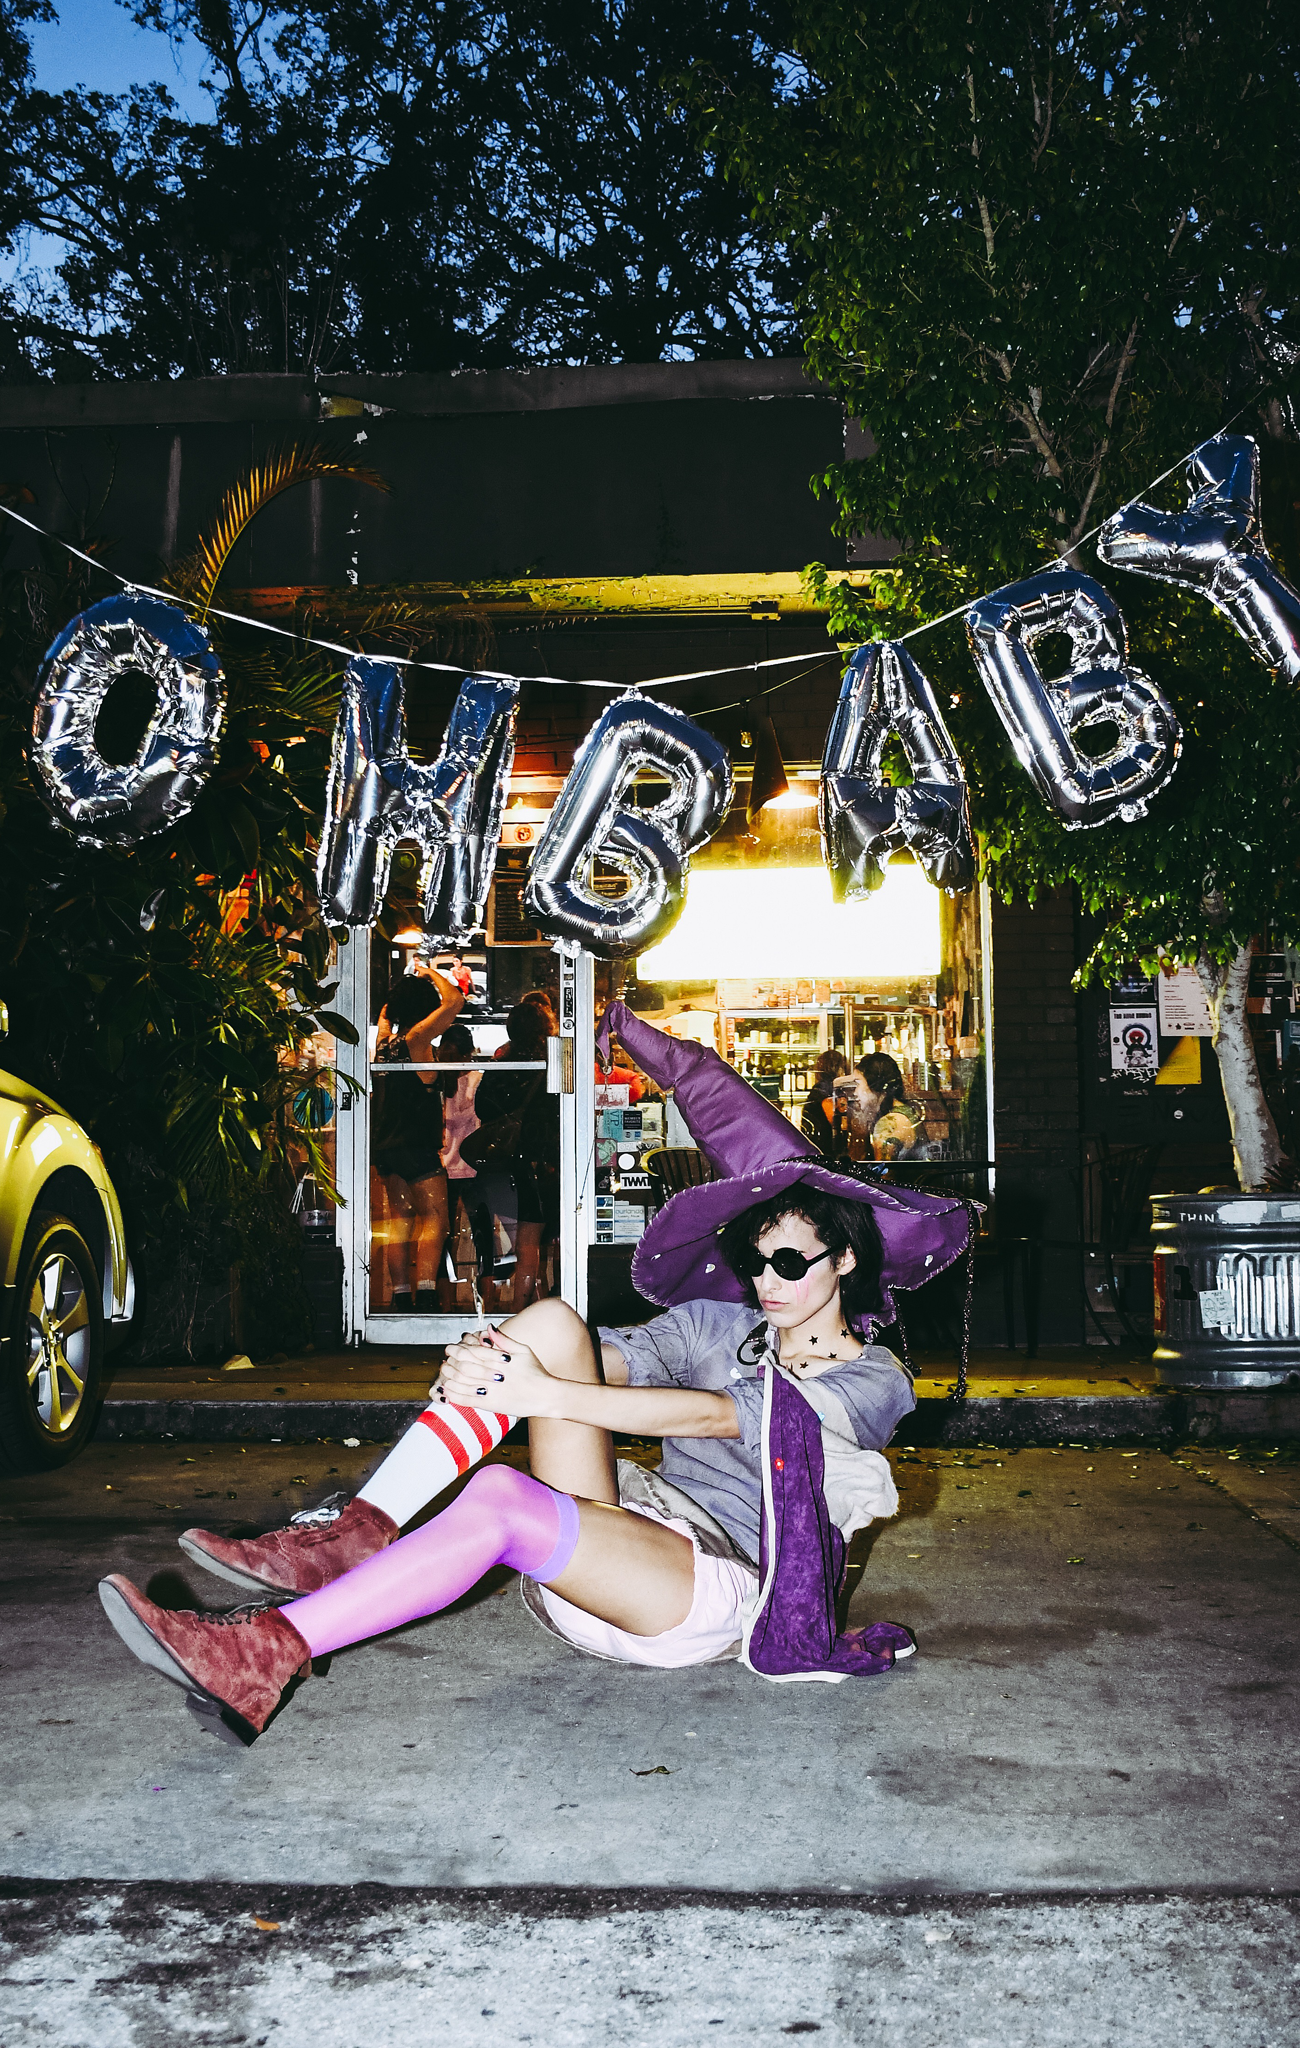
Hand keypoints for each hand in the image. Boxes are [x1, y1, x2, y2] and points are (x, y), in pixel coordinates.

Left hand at [437, 1327, 556, 1416]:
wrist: (547, 1396)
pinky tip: (447, 1391)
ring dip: (450, 1377)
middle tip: (445, 1359)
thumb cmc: (536, 1372)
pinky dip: (454, 1395)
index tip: (450, 1347)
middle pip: (465, 1366)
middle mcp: (494, 1374)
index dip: (459, 1349)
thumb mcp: (523, 1350)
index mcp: (501, 1360)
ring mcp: (492, 1390)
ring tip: (444, 1373)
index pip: (473, 1351)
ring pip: (463, 1383)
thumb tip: (488, 1328)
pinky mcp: (491, 1405)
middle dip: (451, 1361)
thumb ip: (503, 1339)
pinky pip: (467, 1400)